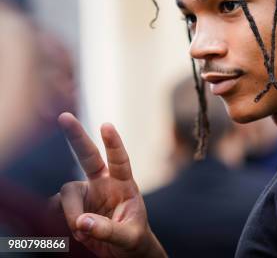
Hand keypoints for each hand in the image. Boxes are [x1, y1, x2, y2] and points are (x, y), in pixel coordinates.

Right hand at [50, 113, 166, 256]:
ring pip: (67, 192)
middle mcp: (104, 184)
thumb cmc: (134, 239)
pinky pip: (57, 207)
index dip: (113, 143)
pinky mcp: (73, 206)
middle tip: (64, 116)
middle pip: (87, 156)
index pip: (120, 160)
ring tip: (82, 231)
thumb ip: (108, 230)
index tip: (106, 125)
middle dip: (76, 136)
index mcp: (124, 185)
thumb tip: (82, 221)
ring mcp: (87, 193)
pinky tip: (77, 233)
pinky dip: (62, 220)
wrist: (124, 252)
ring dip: (71, 212)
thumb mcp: (129, 237)